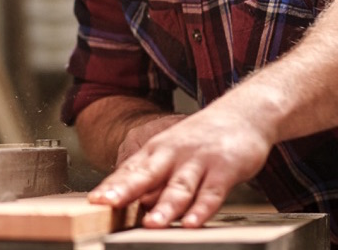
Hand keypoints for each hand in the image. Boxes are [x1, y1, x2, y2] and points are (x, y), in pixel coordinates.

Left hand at [87, 108, 273, 228]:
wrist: (243, 113)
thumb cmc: (202, 138)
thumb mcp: (171, 150)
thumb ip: (154, 178)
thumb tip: (132, 204)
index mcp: (156, 150)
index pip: (129, 171)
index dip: (111, 186)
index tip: (94, 200)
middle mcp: (173, 154)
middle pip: (146, 175)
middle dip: (125, 191)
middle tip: (107, 205)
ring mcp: (199, 161)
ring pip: (179, 187)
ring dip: (165, 207)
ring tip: (152, 225)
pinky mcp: (224, 169)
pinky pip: (211, 192)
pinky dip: (202, 209)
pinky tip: (191, 223)